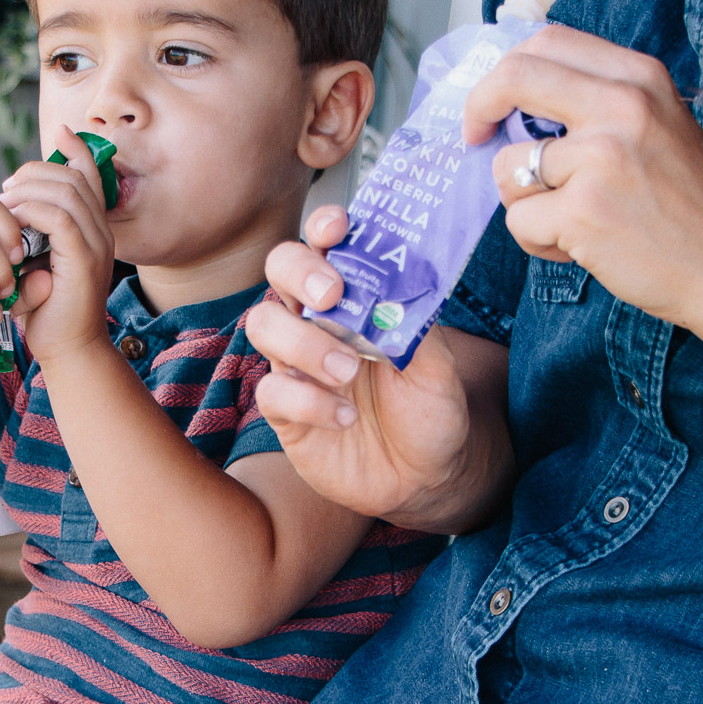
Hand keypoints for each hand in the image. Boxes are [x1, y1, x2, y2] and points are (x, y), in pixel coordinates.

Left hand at [0, 125, 115, 361]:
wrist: (68, 350)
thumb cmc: (49, 311)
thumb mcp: (40, 264)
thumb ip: (37, 235)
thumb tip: (11, 207)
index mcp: (95, 230)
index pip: (91, 176)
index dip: (75, 150)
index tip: (57, 133)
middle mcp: (103, 232)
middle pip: (75, 177)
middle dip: (37, 171)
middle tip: (7, 187)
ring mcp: (97, 245)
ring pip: (67, 192)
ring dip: (30, 190)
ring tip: (3, 202)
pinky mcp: (84, 260)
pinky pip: (60, 218)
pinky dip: (32, 212)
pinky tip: (12, 221)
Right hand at [245, 207, 483, 528]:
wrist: (423, 475)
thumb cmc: (427, 408)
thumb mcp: (438, 365)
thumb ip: (416, 324)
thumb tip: (398, 287)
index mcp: (354, 297)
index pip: (326, 246)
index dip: (324, 228)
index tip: (337, 228)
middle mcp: (316, 321)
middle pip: (280, 270)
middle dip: (300, 272)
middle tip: (333, 295)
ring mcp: (295, 364)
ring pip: (264, 324)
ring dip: (305, 343)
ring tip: (349, 371)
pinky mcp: (285, 412)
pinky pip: (273, 393)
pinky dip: (309, 402)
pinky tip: (345, 418)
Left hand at [465, 25, 702, 333]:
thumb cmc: (689, 206)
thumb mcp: (657, 125)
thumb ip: (597, 101)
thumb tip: (513, 94)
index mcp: (640, 77)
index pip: (548, 42)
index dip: (505, 68)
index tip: (494, 100)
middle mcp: (623, 106)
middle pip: (514, 77)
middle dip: (478, 107)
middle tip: (474, 137)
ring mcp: (602, 157)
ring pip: (507, 164)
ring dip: (522, 200)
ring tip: (568, 221)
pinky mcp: (584, 210)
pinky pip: (519, 219)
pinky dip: (538, 242)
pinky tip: (580, 249)